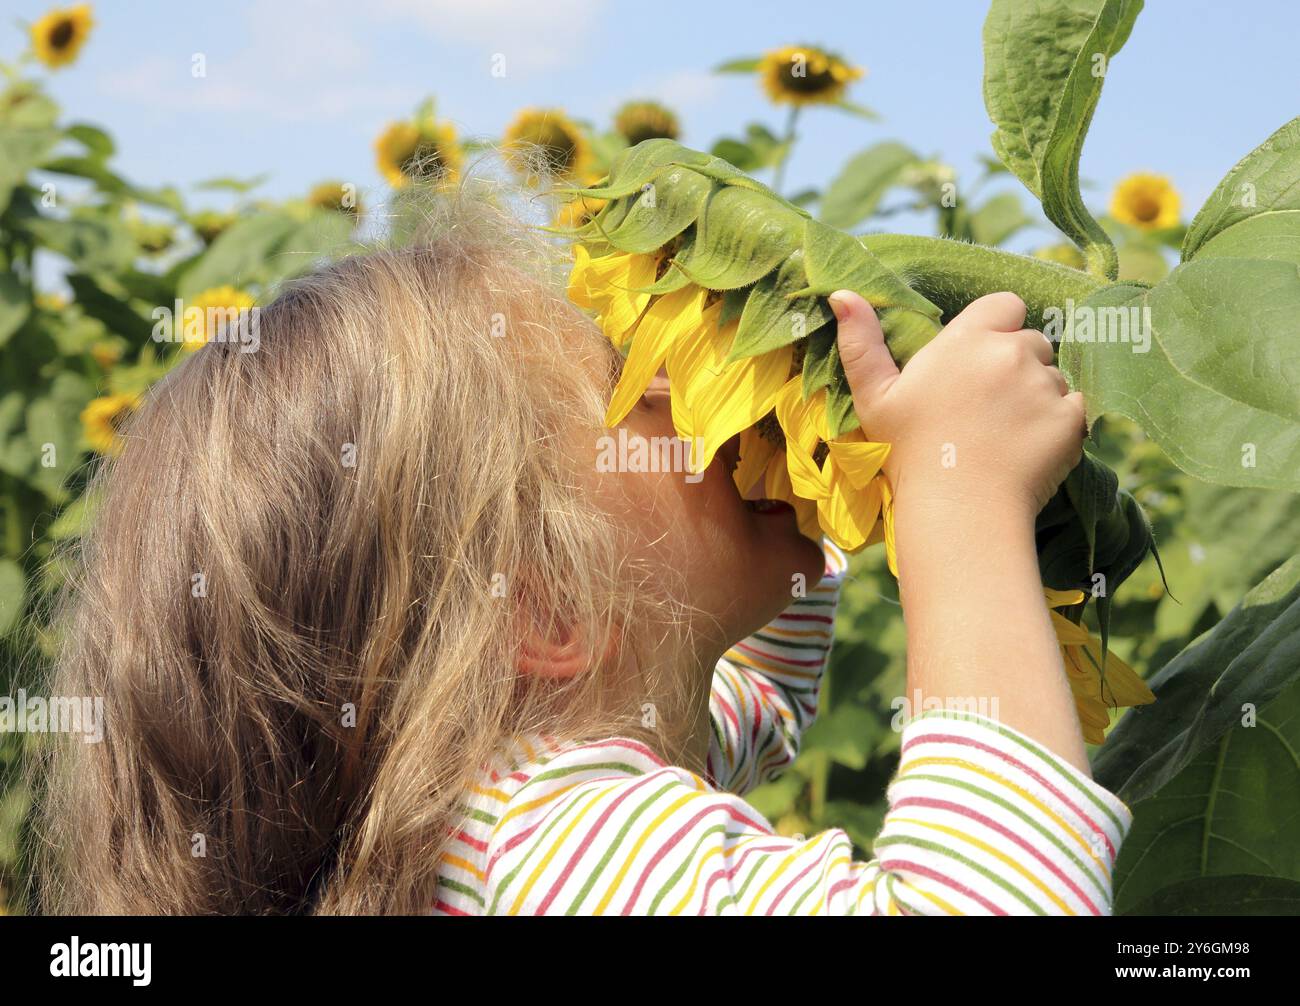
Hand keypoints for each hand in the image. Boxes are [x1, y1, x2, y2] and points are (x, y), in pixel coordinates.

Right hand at [830, 289, 1084, 520]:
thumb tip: (842, 293)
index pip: (1005, 304)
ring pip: (1053, 377)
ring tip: (1006, 433)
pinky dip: (1060, 423)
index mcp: (967, 339)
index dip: (997, 327)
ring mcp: (1046, 385)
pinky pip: (1075, 407)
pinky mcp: (1071, 419)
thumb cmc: (907, 453)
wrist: (958, 510)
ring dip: (1038, 395)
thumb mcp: (873, 397)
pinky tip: (1030, 447)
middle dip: (1016, 364)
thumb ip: (861, 343)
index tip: (978, 360)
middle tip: (987, 407)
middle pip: (1031, 341)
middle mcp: (1012, 353)